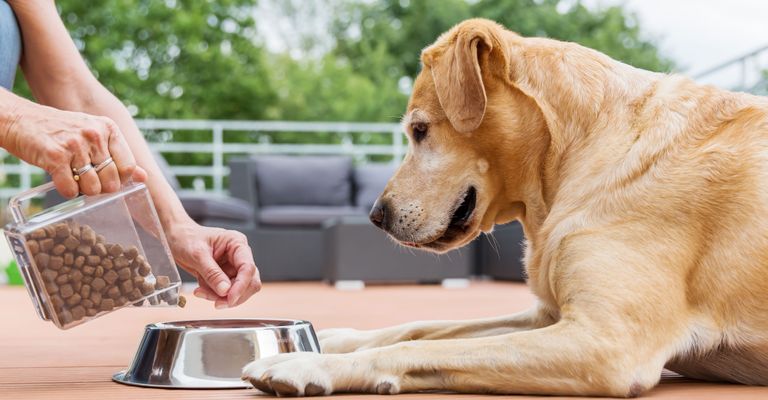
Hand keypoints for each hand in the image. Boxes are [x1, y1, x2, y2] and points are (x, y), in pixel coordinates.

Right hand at [0, 101, 145, 197]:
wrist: (22, 120)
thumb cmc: (62, 132)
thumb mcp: (94, 136)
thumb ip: (118, 156)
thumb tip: (144, 177)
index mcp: (109, 129)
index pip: (128, 166)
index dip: (120, 179)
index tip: (107, 177)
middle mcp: (94, 134)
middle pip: (112, 180)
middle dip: (101, 188)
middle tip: (86, 179)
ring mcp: (75, 144)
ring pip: (93, 188)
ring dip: (83, 190)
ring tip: (73, 177)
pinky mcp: (55, 156)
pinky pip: (71, 190)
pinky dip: (67, 192)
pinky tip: (61, 180)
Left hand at [166, 220, 260, 307]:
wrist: (176, 238)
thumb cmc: (186, 238)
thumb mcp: (197, 254)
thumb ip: (212, 273)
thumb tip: (225, 290)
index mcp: (237, 243)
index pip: (248, 267)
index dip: (241, 285)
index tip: (230, 298)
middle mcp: (239, 256)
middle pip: (249, 282)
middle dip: (233, 294)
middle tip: (216, 302)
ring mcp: (233, 267)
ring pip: (238, 290)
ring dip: (221, 297)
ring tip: (201, 292)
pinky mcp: (225, 276)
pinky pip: (225, 292)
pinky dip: (214, 295)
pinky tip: (201, 290)